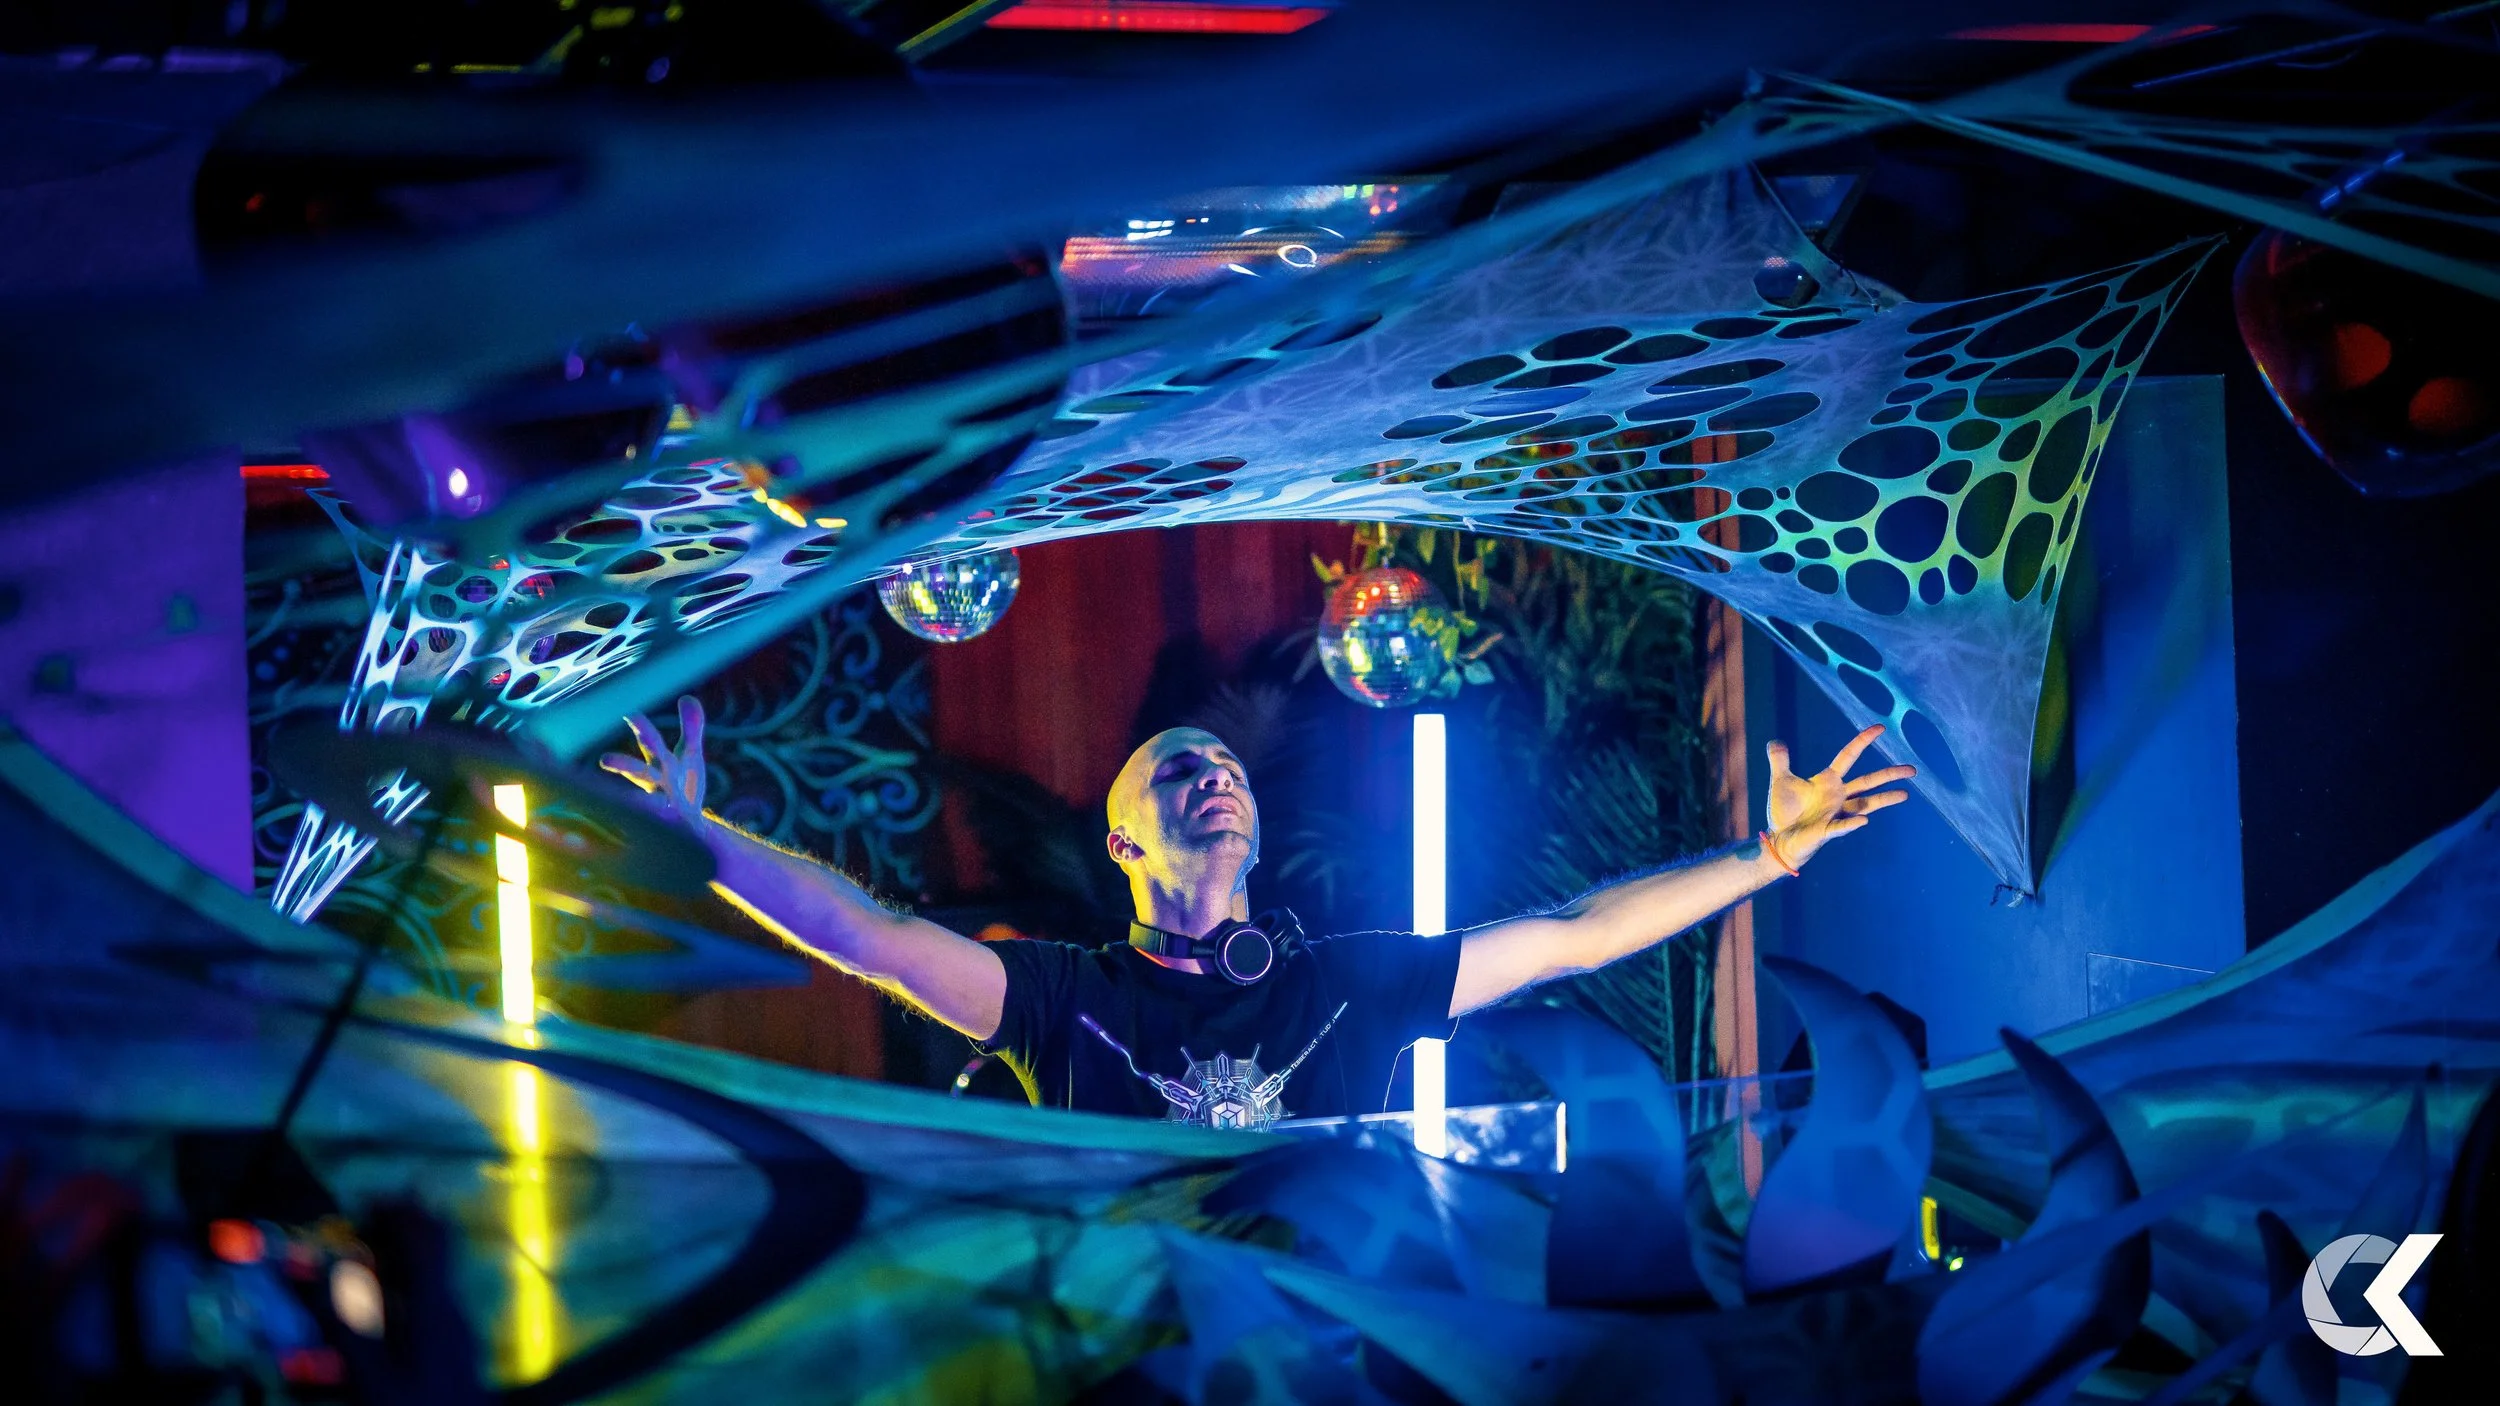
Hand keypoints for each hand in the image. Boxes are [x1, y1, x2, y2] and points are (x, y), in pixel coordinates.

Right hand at [599, 695, 709, 825]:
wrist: (689, 829)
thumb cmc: (682, 786)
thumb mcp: (690, 755)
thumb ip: (691, 729)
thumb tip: (687, 697)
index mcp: (659, 765)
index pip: (648, 743)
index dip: (641, 728)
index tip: (630, 712)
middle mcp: (656, 785)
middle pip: (639, 772)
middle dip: (623, 766)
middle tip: (604, 760)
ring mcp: (663, 808)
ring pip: (647, 804)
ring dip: (643, 803)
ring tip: (648, 800)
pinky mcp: (674, 828)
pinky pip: (667, 828)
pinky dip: (666, 826)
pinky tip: (667, 823)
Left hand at [1763, 725, 1914, 868]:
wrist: (1779, 839)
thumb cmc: (1785, 813)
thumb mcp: (1781, 781)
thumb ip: (1780, 761)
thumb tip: (1775, 742)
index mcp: (1828, 782)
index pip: (1848, 756)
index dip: (1863, 741)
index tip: (1879, 727)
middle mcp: (1837, 796)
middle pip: (1867, 781)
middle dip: (1889, 774)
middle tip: (1913, 770)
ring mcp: (1835, 814)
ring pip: (1865, 804)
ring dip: (1884, 799)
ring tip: (1905, 794)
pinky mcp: (1826, 830)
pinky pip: (1841, 826)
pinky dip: (1851, 823)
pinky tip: (1863, 820)